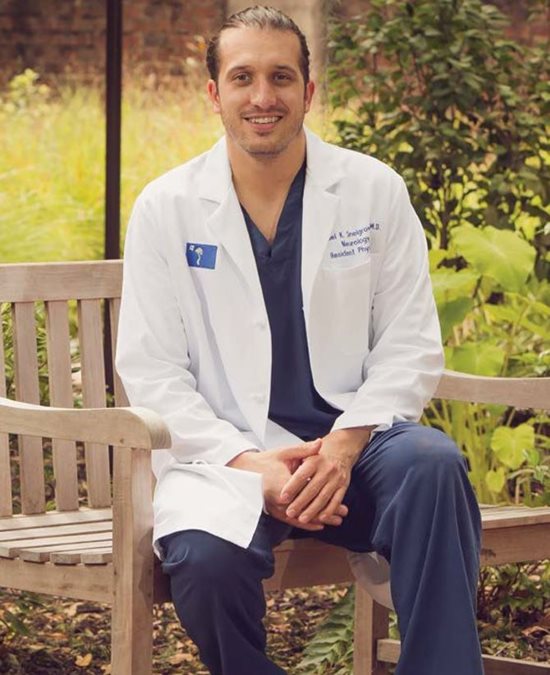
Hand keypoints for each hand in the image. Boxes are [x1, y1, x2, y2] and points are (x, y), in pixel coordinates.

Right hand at [228, 440, 345, 530]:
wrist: (245, 472)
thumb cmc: (265, 461)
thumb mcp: (284, 453)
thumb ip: (303, 450)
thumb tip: (319, 444)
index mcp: (284, 484)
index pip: (309, 493)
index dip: (326, 497)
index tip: (340, 499)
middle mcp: (280, 500)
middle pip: (308, 508)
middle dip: (327, 511)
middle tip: (343, 512)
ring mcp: (277, 508)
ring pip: (302, 517)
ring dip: (320, 519)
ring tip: (337, 521)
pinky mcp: (275, 512)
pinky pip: (292, 521)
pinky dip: (306, 524)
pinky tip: (319, 525)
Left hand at [279, 427, 372, 524]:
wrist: (341, 450)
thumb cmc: (318, 455)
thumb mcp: (306, 450)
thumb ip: (295, 457)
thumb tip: (284, 465)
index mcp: (314, 460)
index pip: (301, 475)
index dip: (292, 487)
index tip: (283, 497)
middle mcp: (326, 469)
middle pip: (312, 489)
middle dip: (300, 502)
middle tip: (289, 512)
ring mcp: (336, 478)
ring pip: (324, 497)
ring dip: (313, 510)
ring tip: (302, 519)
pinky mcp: (343, 486)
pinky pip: (336, 500)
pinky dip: (330, 510)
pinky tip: (321, 518)